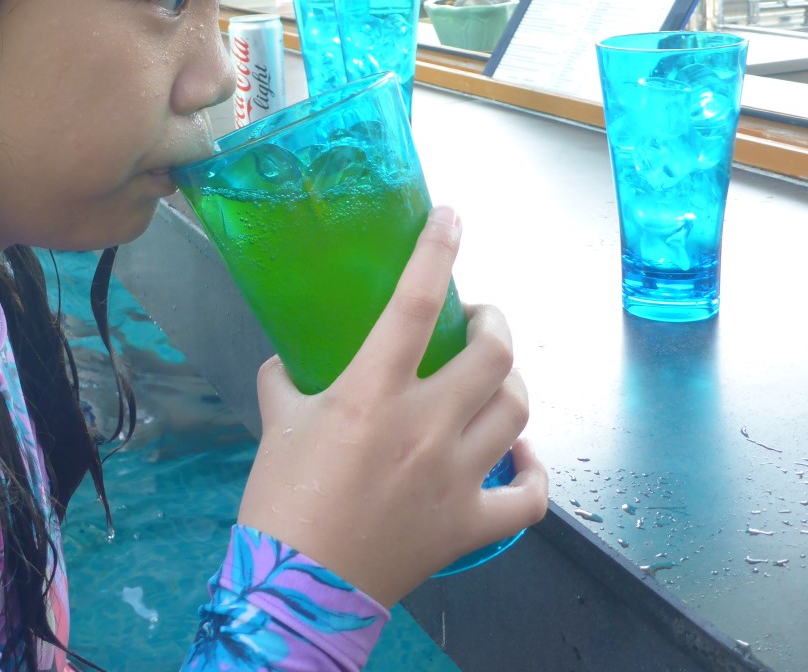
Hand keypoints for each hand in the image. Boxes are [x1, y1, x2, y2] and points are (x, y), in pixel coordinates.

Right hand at [236, 206, 547, 606]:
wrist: (298, 587)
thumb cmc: (280, 501)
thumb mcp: (275, 425)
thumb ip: (284, 381)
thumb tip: (287, 360)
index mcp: (373, 392)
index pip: (416, 301)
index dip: (438, 251)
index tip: (451, 219)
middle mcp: (426, 424)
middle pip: (493, 353)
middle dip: (495, 322)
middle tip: (480, 318)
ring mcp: (456, 474)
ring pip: (516, 410)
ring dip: (511, 383)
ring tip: (493, 376)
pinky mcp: (470, 522)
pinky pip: (528, 495)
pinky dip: (532, 471)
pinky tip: (519, 454)